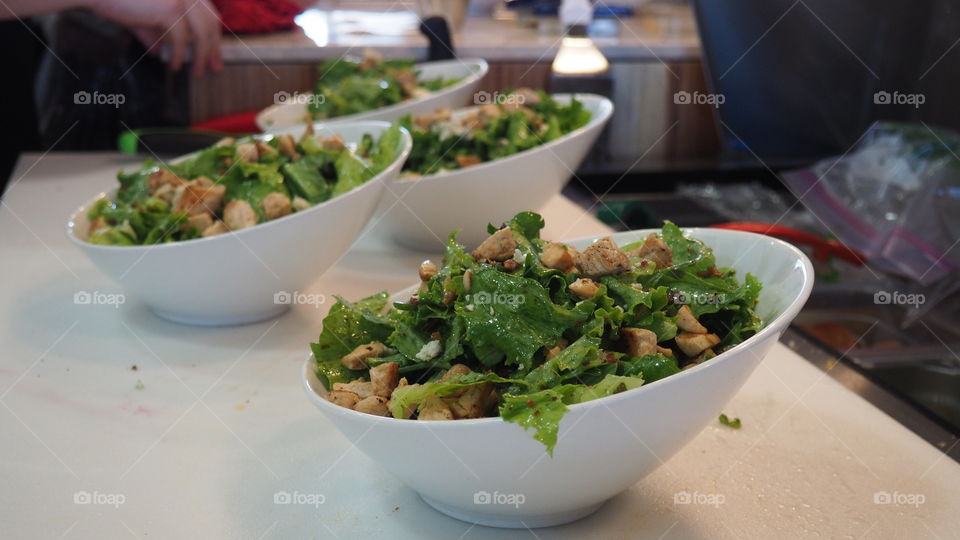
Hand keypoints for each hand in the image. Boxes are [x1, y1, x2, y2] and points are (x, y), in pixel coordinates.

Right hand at [88, 0, 223, 77]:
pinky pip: (182, 39)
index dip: (214, 35)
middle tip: (214, 68)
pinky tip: (174, 65)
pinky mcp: (170, 9)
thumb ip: (154, 30)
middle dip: (214, 48)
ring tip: (196, 72)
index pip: (208, 13)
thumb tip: (159, 50)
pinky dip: (179, 55)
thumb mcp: (141, 16)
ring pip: (201, 34)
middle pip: (210, 24)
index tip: (215, 54)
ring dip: (201, 56)